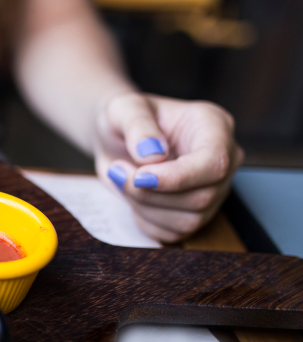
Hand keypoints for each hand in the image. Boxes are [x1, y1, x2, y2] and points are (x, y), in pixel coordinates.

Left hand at [93, 92, 243, 241]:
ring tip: (124, 178)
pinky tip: (133, 196)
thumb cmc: (125, 118)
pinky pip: (173, 233)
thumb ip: (137, 125)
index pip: (214, 162)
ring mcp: (213, 190)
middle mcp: (223, 160)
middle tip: (119, 170)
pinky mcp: (195, 214)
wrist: (118, 138)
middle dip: (150, 192)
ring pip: (188, 220)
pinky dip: (145, 220)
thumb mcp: (123, 107)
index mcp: (214, 126)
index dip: (177, 177)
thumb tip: (153, 155)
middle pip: (201, 197)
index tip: (140, 175)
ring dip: (144, 206)